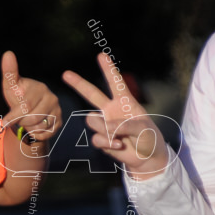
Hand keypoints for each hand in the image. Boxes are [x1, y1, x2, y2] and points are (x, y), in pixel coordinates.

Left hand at [0, 50, 60, 142]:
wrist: (29, 111)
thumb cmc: (18, 96)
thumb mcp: (11, 86)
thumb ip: (9, 72)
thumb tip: (7, 53)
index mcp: (40, 88)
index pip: (25, 106)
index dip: (13, 116)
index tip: (4, 123)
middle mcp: (52, 98)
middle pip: (32, 118)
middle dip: (20, 121)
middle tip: (18, 118)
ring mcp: (57, 110)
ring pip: (38, 127)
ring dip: (28, 128)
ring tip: (26, 120)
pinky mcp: (59, 122)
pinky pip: (45, 134)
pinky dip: (36, 134)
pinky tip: (34, 126)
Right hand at [62, 53, 168, 178]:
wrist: (146, 158)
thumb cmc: (149, 139)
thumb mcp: (143, 128)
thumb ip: (124, 126)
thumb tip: (106, 129)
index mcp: (125, 102)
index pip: (116, 83)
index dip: (108, 69)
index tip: (101, 55)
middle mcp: (112, 110)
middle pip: (92, 94)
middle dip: (78, 83)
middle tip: (65, 74)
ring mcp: (105, 124)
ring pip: (92, 120)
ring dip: (105, 129)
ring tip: (120, 137)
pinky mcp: (102, 139)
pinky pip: (97, 138)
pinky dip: (108, 143)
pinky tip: (119, 146)